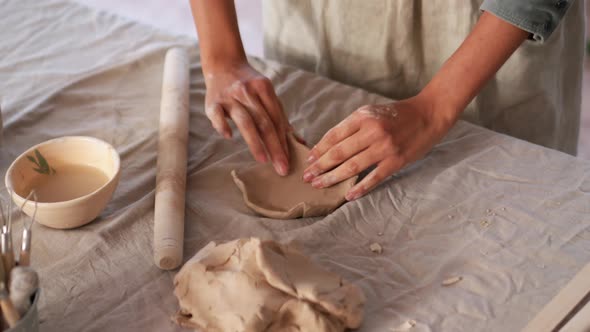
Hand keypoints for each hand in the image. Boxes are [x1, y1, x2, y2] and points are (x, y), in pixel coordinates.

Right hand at [204, 62, 289, 175]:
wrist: (223, 64)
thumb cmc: (249, 86)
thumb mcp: (266, 95)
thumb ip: (280, 117)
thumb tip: (300, 142)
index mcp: (264, 88)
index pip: (277, 118)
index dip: (284, 141)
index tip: (289, 160)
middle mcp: (248, 91)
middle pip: (264, 122)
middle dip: (275, 146)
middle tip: (281, 168)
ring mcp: (230, 96)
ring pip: (245, 120)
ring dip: (255, 141)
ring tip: (264, 160)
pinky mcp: (213, 101)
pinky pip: (217, 114)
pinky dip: (222, 124)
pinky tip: (228, 136)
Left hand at [302, 96, 456, 199]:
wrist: (428, 115)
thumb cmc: (397, 114)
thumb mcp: (371, 112)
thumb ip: (352, 126)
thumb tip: (329, 145)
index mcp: (363, 117)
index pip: (334, 136)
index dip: (319, 150)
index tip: (309, 160)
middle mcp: (372, 132)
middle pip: (339, 153)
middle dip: (320, 166)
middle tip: (307, 177)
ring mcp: (384, 148)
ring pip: (352, 167)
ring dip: (332, 177)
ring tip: (319, 184)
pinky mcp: (396, 161)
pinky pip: (374, 178)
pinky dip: (360, 188)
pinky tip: (348, 195)